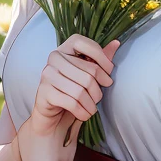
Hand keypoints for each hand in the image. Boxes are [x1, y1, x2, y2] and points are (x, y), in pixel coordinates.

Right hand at [16, 34, 119, 160]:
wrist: (53, 118)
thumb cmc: (73, 93)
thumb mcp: (87, 76)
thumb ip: (100, 60)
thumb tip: (116, 43)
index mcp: (64, 48)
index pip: (83, 42)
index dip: (101, 56)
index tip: (109, 72)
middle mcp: (53, 58)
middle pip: (88, 72)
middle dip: (99, 90)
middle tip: (99, 98)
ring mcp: (46, 75)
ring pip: (81, 89)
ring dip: (92, 104)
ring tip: (92, 109)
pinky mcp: (43, 93)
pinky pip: (72, 102)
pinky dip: (83, 112)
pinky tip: (84, 115)